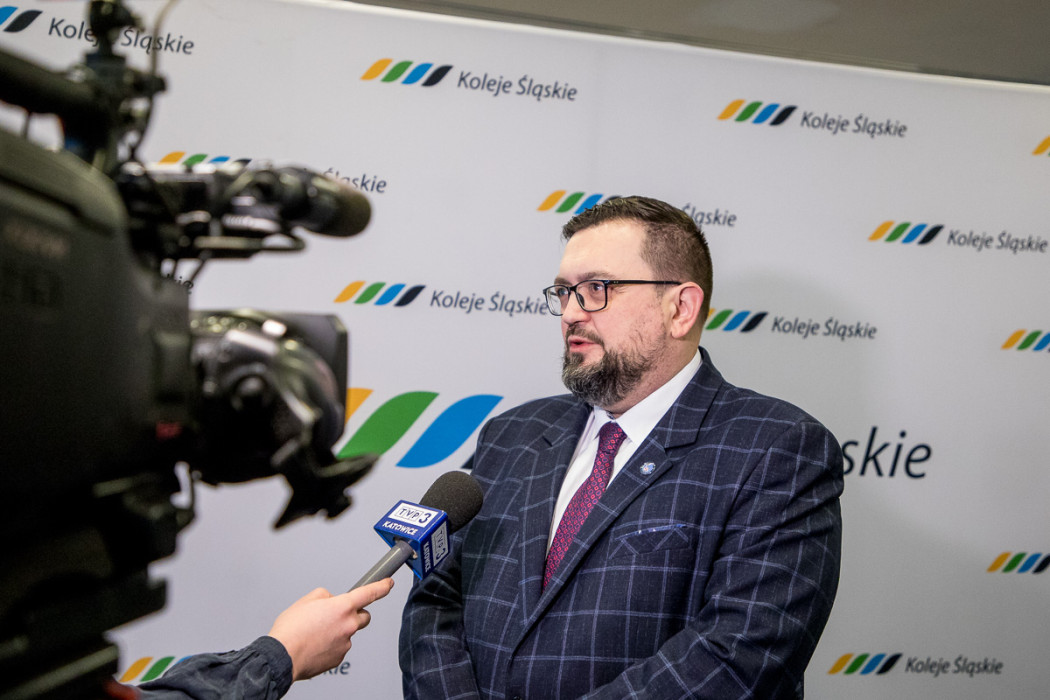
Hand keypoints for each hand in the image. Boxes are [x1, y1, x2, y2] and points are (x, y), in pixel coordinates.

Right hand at [267, 578, 393, 680]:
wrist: (282, 656)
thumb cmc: (291, 630)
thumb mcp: (307, 600)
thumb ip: (325, 597)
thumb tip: (331, 602)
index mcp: (342, 607)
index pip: (370, 593)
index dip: (382, 587)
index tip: (388, 584)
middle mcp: (348, 625)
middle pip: (364, 617)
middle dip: (355, 615)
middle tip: (337, 616)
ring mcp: (345, 643)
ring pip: (348, 634)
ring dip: (338, 632)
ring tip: (316, 633)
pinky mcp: (339, 658)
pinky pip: (340, 648)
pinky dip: (331, 645)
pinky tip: (316, 645)